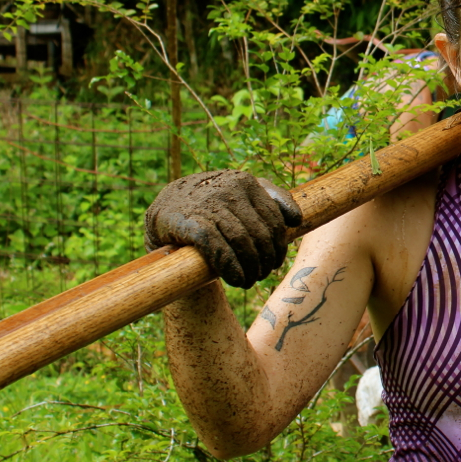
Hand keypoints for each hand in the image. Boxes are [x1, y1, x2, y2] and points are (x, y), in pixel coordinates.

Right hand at [145, 170, 302, 288]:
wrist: (164, 211)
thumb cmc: (209, 208)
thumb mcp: (238, 195)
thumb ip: (269, 199)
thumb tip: (296, 219)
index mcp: (244, 181)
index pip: (274, 218)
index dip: (279, 245)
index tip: (275, 262)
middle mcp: (228, 188)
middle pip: (260, 233)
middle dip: (266, 260)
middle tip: (262, 275)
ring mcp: (209, 204)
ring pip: (243, 242)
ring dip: (251, 268)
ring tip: (250, 280)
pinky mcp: (191, 223)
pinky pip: (219, 248)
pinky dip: (231, 268)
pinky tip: (237, 280)